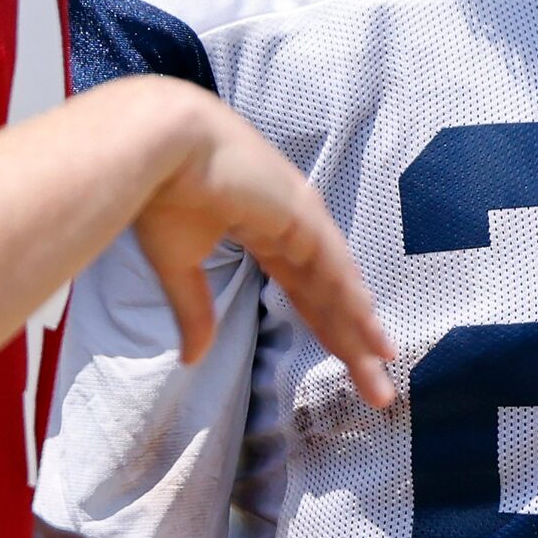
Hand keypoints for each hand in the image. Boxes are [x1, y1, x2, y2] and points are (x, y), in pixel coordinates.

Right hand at [128, 85, 394, 406]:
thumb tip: (192, 360)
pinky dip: (351, 299)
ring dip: (361, 331)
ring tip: (383, 371)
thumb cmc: (159, 194)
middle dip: (353, 343)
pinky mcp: (300, 212)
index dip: (328, 327)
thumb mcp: (178, 266)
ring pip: (338, 286)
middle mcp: (291, 226)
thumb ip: (195, 312)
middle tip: (378, 391)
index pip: (304, 291)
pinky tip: (369, 331)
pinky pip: (332, 265)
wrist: (155, 146)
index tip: (350, 361)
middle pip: (329, 297)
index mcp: (263, 230)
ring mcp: (300, 217)